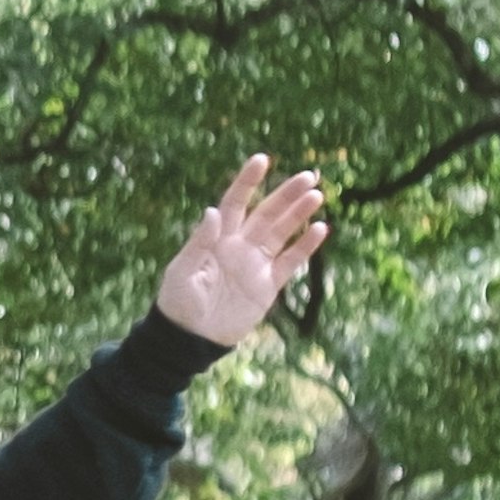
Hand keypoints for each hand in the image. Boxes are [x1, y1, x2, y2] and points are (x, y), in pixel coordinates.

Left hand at [154, 160, 328, 349]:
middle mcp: (239, 246)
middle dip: (286, 194)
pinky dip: (305, 247)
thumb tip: (213, 211)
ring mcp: (255, 264)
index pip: (235, 203)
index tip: (262, 159)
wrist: (190, 339)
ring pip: (282, 233)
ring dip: (299, 215)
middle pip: (266, 214)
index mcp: (217, 238)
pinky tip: (320, 229)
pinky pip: (290, 262)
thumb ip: (199, 242)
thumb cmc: (178, 303)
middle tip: (309, 176)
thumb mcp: (183, 271)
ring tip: (317, 196)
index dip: (248, 181)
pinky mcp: (267, 286)